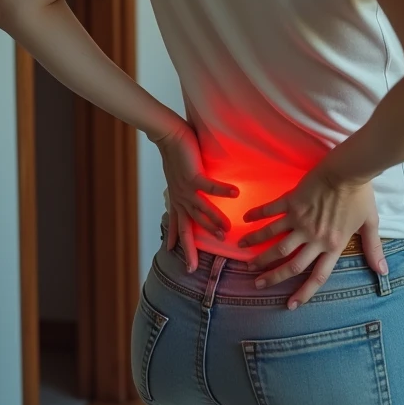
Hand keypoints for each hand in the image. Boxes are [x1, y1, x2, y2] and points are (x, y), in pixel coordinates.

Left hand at [153, 121, 238, 271]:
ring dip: (214, 222)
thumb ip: (186, 187)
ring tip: (227, 232)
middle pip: (187, 228)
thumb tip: (192, 191)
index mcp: (177, 199)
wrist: (168, 135)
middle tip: (194, 268)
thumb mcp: (177, 177)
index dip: (176, 240)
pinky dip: (222, 190)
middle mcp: (181, 198)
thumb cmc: (175, 153)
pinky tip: (235, 193)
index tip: (176, 256)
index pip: (177, 225)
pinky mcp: (192, 176)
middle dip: (191, 248)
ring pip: (202, 211)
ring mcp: (186, 188)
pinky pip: (209, 187)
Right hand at [238, 165, 386, 308]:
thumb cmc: (360, 195)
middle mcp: (313, 237)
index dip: (304, 293)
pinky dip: (257, 216)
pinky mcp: (292, 201)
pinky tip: (245, 220)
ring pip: (274, 240)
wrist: (348, 169)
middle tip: (256, 282)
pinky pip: (271, 211)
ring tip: (243, 255)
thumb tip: (383, 272)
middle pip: (289, 262)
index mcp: (332, 245)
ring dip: (258, 249)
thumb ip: (373, 249)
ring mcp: (300, 219)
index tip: (289, 305)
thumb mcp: (370, 223)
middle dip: (271, 275)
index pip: (317, 276)